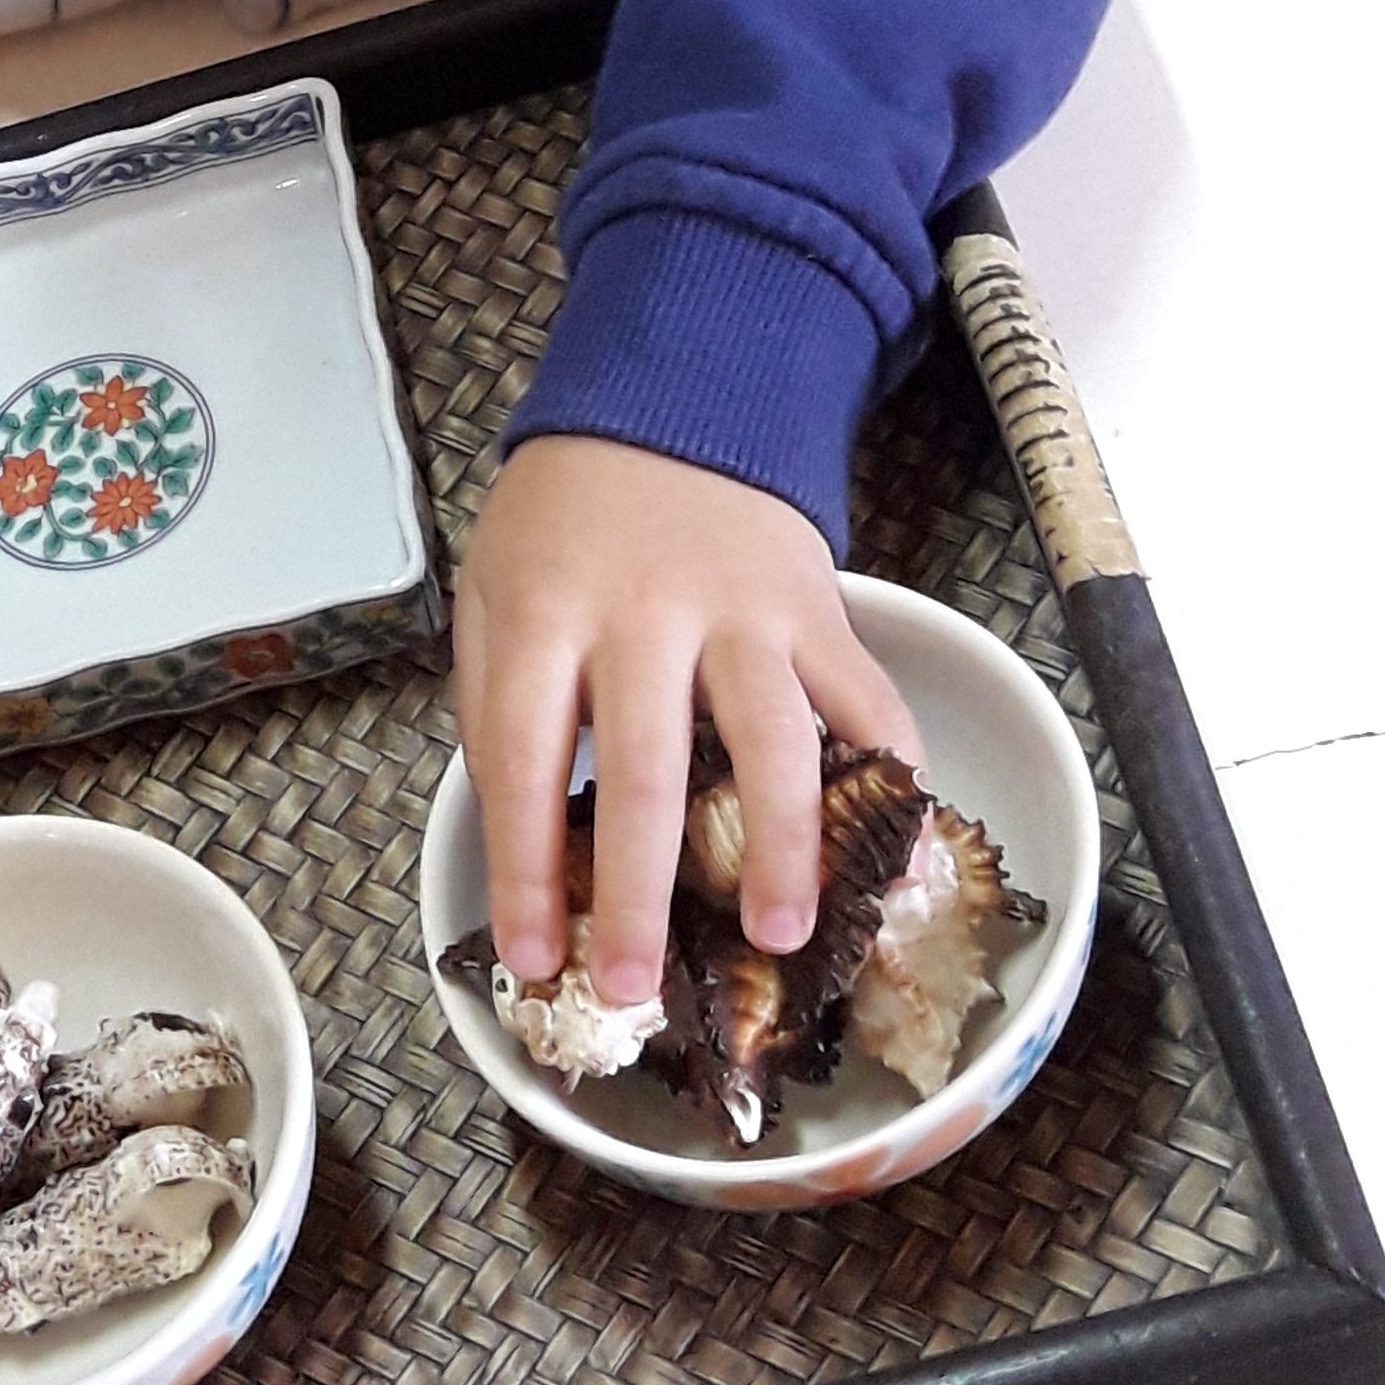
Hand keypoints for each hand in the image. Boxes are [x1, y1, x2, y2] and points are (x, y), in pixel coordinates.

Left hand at [451, 434, 921, 1007]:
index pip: (519, 758)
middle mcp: (643, 613)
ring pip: (771, 740)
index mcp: (542, 610)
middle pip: (642, 768)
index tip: (533, 957)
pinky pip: (864, 696)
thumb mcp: (490, 586)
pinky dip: (887, 774)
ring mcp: (740, 609)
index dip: (524, 868)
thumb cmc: (565, 518)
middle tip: (639, 984)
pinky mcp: (816, 605)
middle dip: (640, 892)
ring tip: (781, 934)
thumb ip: (495, 699)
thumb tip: (521, 837)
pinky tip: (894, 850)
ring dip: (780, 848)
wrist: (668, 400)